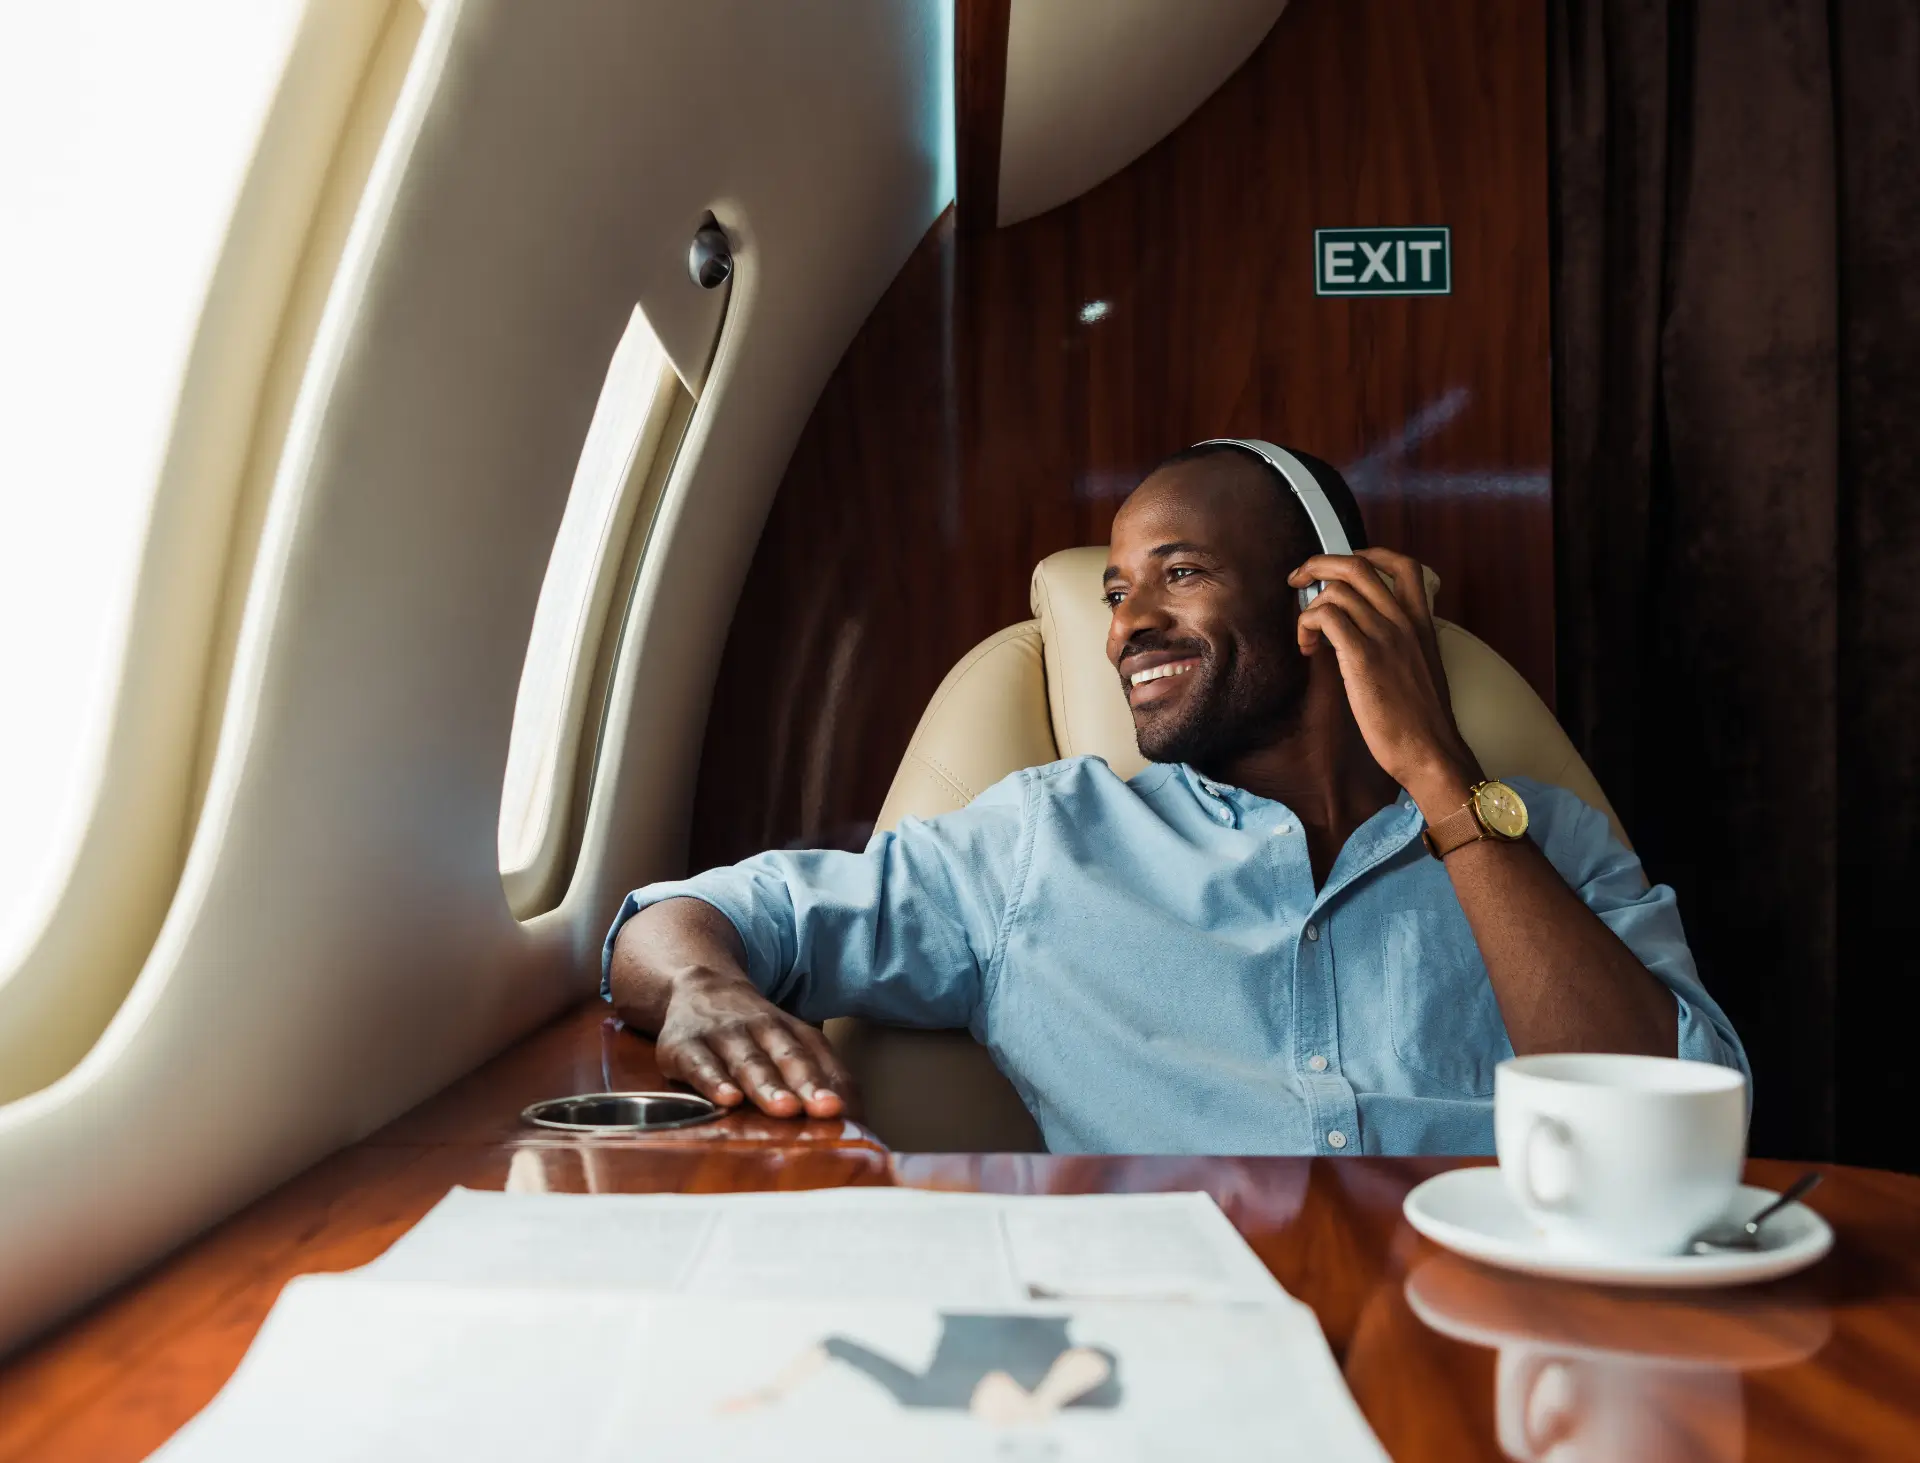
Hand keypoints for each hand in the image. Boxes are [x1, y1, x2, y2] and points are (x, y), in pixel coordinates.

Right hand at [655, 970, 856, 1119]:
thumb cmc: (753, 1030)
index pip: (815, 1055)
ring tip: (784, 1108)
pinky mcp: (683, 1047)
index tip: (843, 1110)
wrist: (698, 986)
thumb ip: (821, 1074)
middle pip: (786, 1057)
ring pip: (748, 1061)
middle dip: (806, 1084)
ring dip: (767, 1085)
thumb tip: (856, 1119)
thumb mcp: (788, 1041)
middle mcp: (759, 1029)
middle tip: (824, 1109)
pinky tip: (727, 1098)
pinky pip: (700, 1065)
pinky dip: (713, 1081)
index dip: (829, 1082)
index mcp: (790, 1031)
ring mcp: (721, 1037)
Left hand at [1289, 547, 1479, 813]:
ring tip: (1306, 636)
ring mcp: (1384, 636)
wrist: (1430, 751)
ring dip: (1309, 607)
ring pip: (1336, 590)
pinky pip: (1325, 616)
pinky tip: (1307, 648)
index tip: (1341, 566)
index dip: (1367, 554)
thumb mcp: (1420, 668)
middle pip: (1357, 565)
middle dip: (1318, 564)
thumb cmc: (1421, 720)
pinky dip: (1307, 624)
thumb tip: (1365, 634)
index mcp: (1421, 622)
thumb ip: (1400, 643)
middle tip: (1298, 580)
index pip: (1403, 564)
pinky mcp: (1362, 657)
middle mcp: (1404, 620)